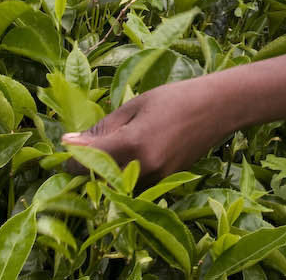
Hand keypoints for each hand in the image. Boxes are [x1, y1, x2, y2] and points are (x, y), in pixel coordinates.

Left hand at [63, 77, 226, 184]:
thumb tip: (69, 142)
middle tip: (82, 150)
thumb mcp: (135, 106)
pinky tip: (130, 155)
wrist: (219, 108)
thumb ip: (102, 128)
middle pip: (97, 180)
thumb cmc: (175, 98)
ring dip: (105, 173)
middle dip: (85, 168)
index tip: (65, 149)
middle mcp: (143, 169)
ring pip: (115, 186)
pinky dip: (125, 174)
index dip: (69, 159)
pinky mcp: (166, 183)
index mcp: (131, 145)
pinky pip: (135, 185)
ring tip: (109, 150)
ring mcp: (156, 180)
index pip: (84, 163)